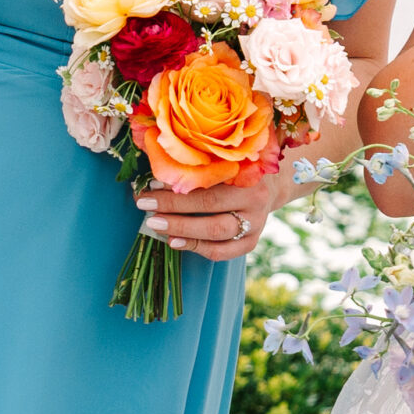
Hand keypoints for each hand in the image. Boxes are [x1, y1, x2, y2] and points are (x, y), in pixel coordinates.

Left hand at [139, 169, 294, 261]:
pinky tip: (175, 242)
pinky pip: (222, 252)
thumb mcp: (223, 161)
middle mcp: (256, 199)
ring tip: (155, 225)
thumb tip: (156, 175)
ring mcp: (256, 224)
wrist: (269, 186)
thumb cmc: (236, 169)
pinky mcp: (251, 242)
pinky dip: (196, 248)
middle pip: (211, 207)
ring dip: (181, 229)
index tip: (148, 188)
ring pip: (216, 232)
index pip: (208, 182)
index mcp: (249, 173)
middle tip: (145, 206)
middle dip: (173, 208)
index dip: (177, 187)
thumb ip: (197, 165)